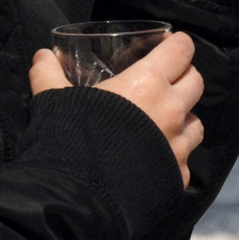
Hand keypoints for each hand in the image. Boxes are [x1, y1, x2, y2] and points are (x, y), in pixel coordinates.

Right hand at [29, 32, 205, 186]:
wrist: (81, 194)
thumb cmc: (71, 137)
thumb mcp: (54, 100)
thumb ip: (48, 74)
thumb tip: (41, 56)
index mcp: (148, 83)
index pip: (181, 51)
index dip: (179, 45)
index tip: (172, 45)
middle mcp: (172, 111)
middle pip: (196, 83)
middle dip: (185, 77)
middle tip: (168, 80)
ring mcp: (179, 145)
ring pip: (197, 123)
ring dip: (185, 118)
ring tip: (165, 122)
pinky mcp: (179, 175)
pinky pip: (185, 159)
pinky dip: (176, 155)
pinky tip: (157, 158)